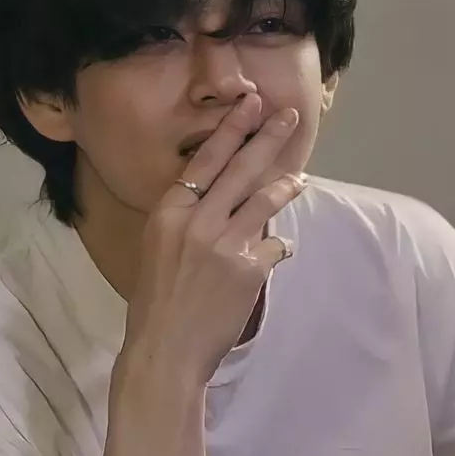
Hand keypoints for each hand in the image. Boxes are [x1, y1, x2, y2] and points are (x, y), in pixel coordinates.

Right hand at [121, 93, 305, 385]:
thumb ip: (186, 220)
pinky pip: (274, 245)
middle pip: (238, 169)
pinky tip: (283, 247)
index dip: (230, 130)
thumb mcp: (158, 249)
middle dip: (266, 138)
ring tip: (299, 176)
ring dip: (285, 184)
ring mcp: (224, 244)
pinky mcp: (248, 270)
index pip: (204, 161)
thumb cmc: (155, 302)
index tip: (249, 105)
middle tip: (288, 115)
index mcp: (169, 213)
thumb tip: (220, 202)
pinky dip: (280, 244)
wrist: (164, 350)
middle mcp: (196, 221)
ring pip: (263, 200)